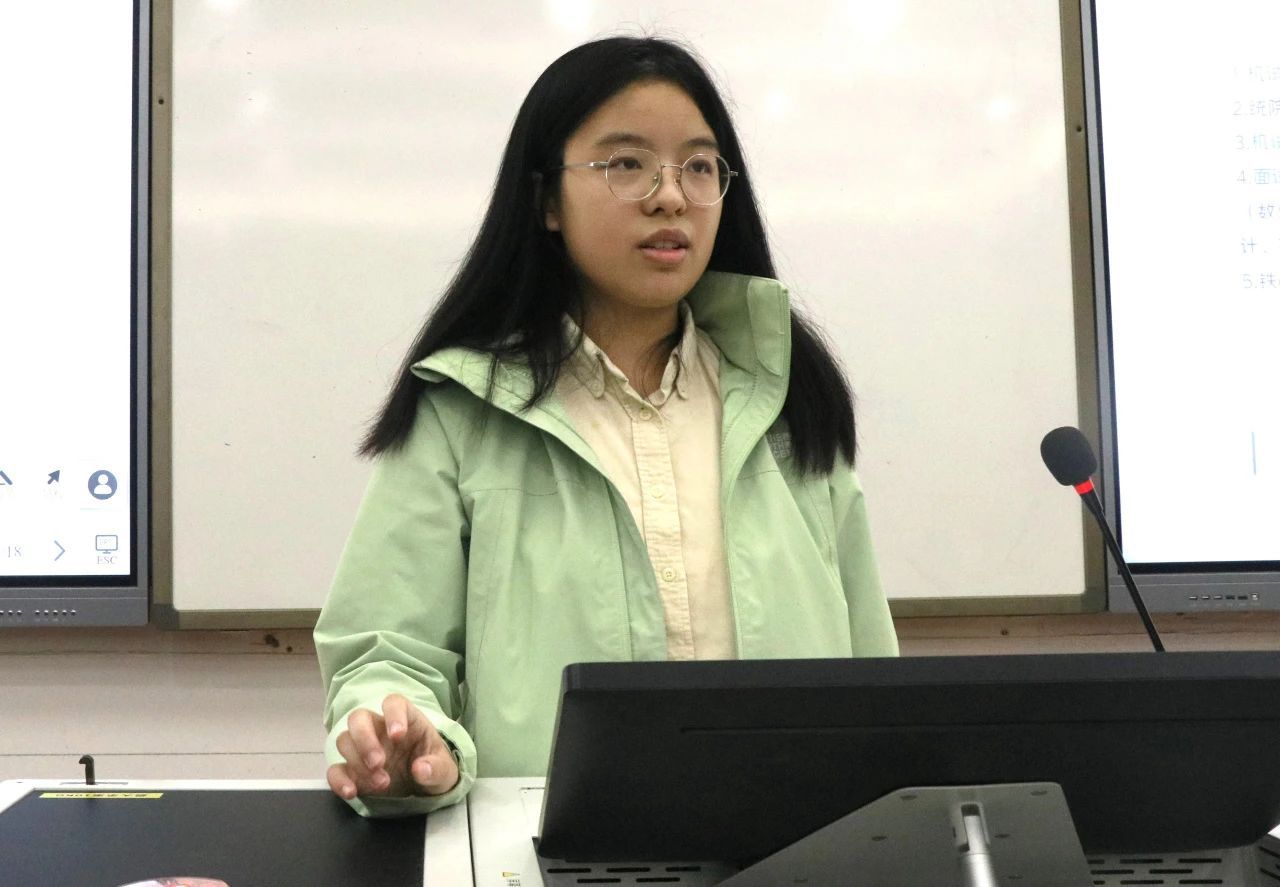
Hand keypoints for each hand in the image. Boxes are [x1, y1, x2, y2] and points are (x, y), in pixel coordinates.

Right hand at [327, 693, 459, 801]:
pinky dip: (338, 780)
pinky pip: (335, 769)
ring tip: (382, 783)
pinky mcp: (352, 772)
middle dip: (364, 739)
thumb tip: (422, 769)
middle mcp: (380, 729)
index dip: (392, 714)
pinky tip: (351, 792)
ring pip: (345, 740)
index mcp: (406, 720)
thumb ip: (437, 768)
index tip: (398, 735)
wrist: (425, 790)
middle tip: (378, 763)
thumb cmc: (434, 769)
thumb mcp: (446, 771)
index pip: (393, 703)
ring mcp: (363, 749)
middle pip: (359, 718)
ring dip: (358, 762)